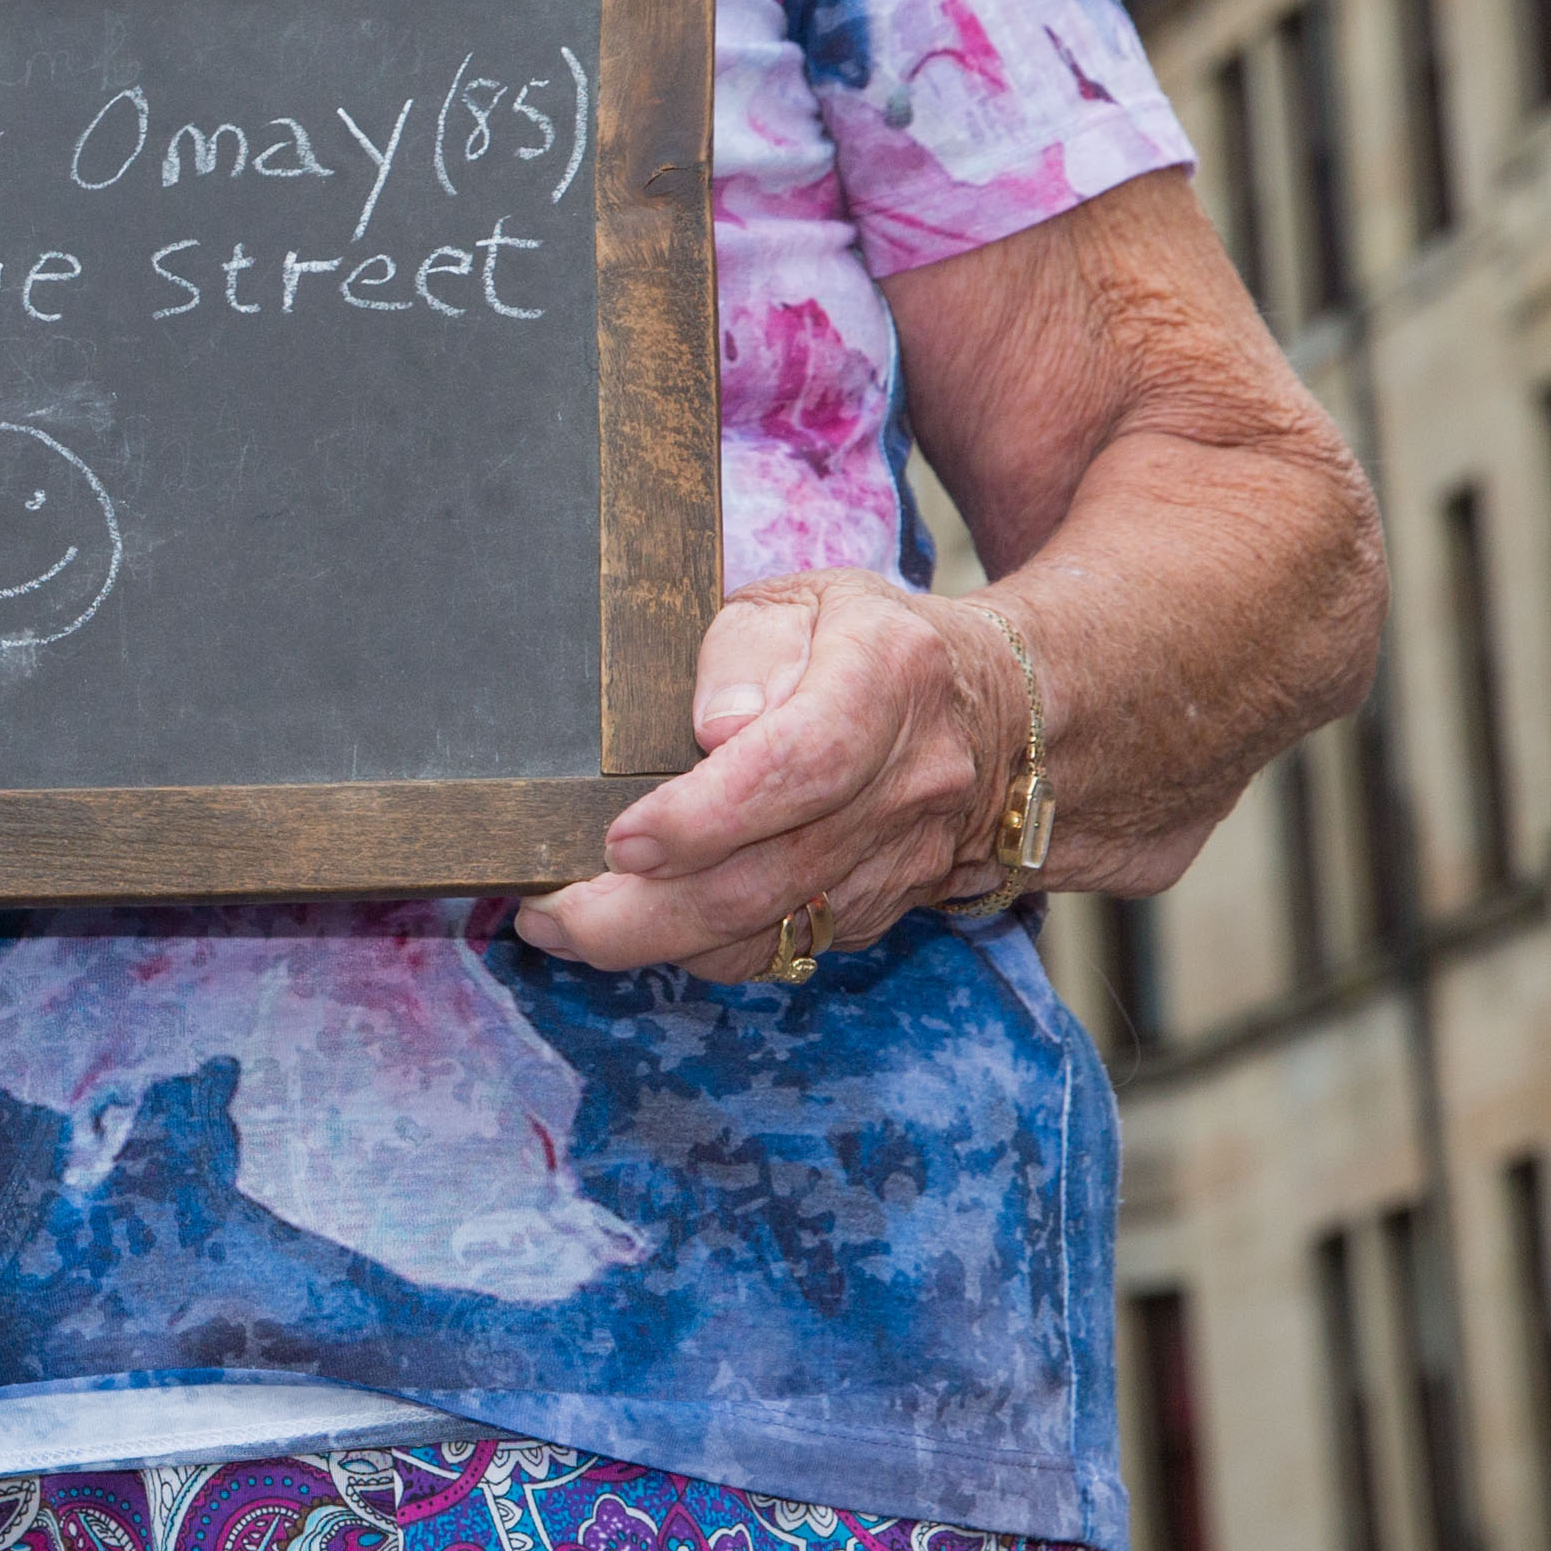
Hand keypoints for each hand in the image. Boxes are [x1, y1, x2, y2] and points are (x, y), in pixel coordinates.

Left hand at [515, 575, 1022, 985]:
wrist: (998, 710)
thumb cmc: (861, 640)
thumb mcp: (798, 601)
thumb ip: (743, 652)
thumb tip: (717, 728)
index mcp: (889, 677)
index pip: (802, 764)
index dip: (707, 815)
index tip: (623, 839)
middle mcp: (910, 779)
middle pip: (777, 871)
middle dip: (651, 910)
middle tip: (551, 914)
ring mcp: (905, 856)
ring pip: (778, 929)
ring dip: (660, 942)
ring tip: (562, 925)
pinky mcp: (884, 907)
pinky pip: (789, 948)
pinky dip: (704, 949)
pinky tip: (636, 931)